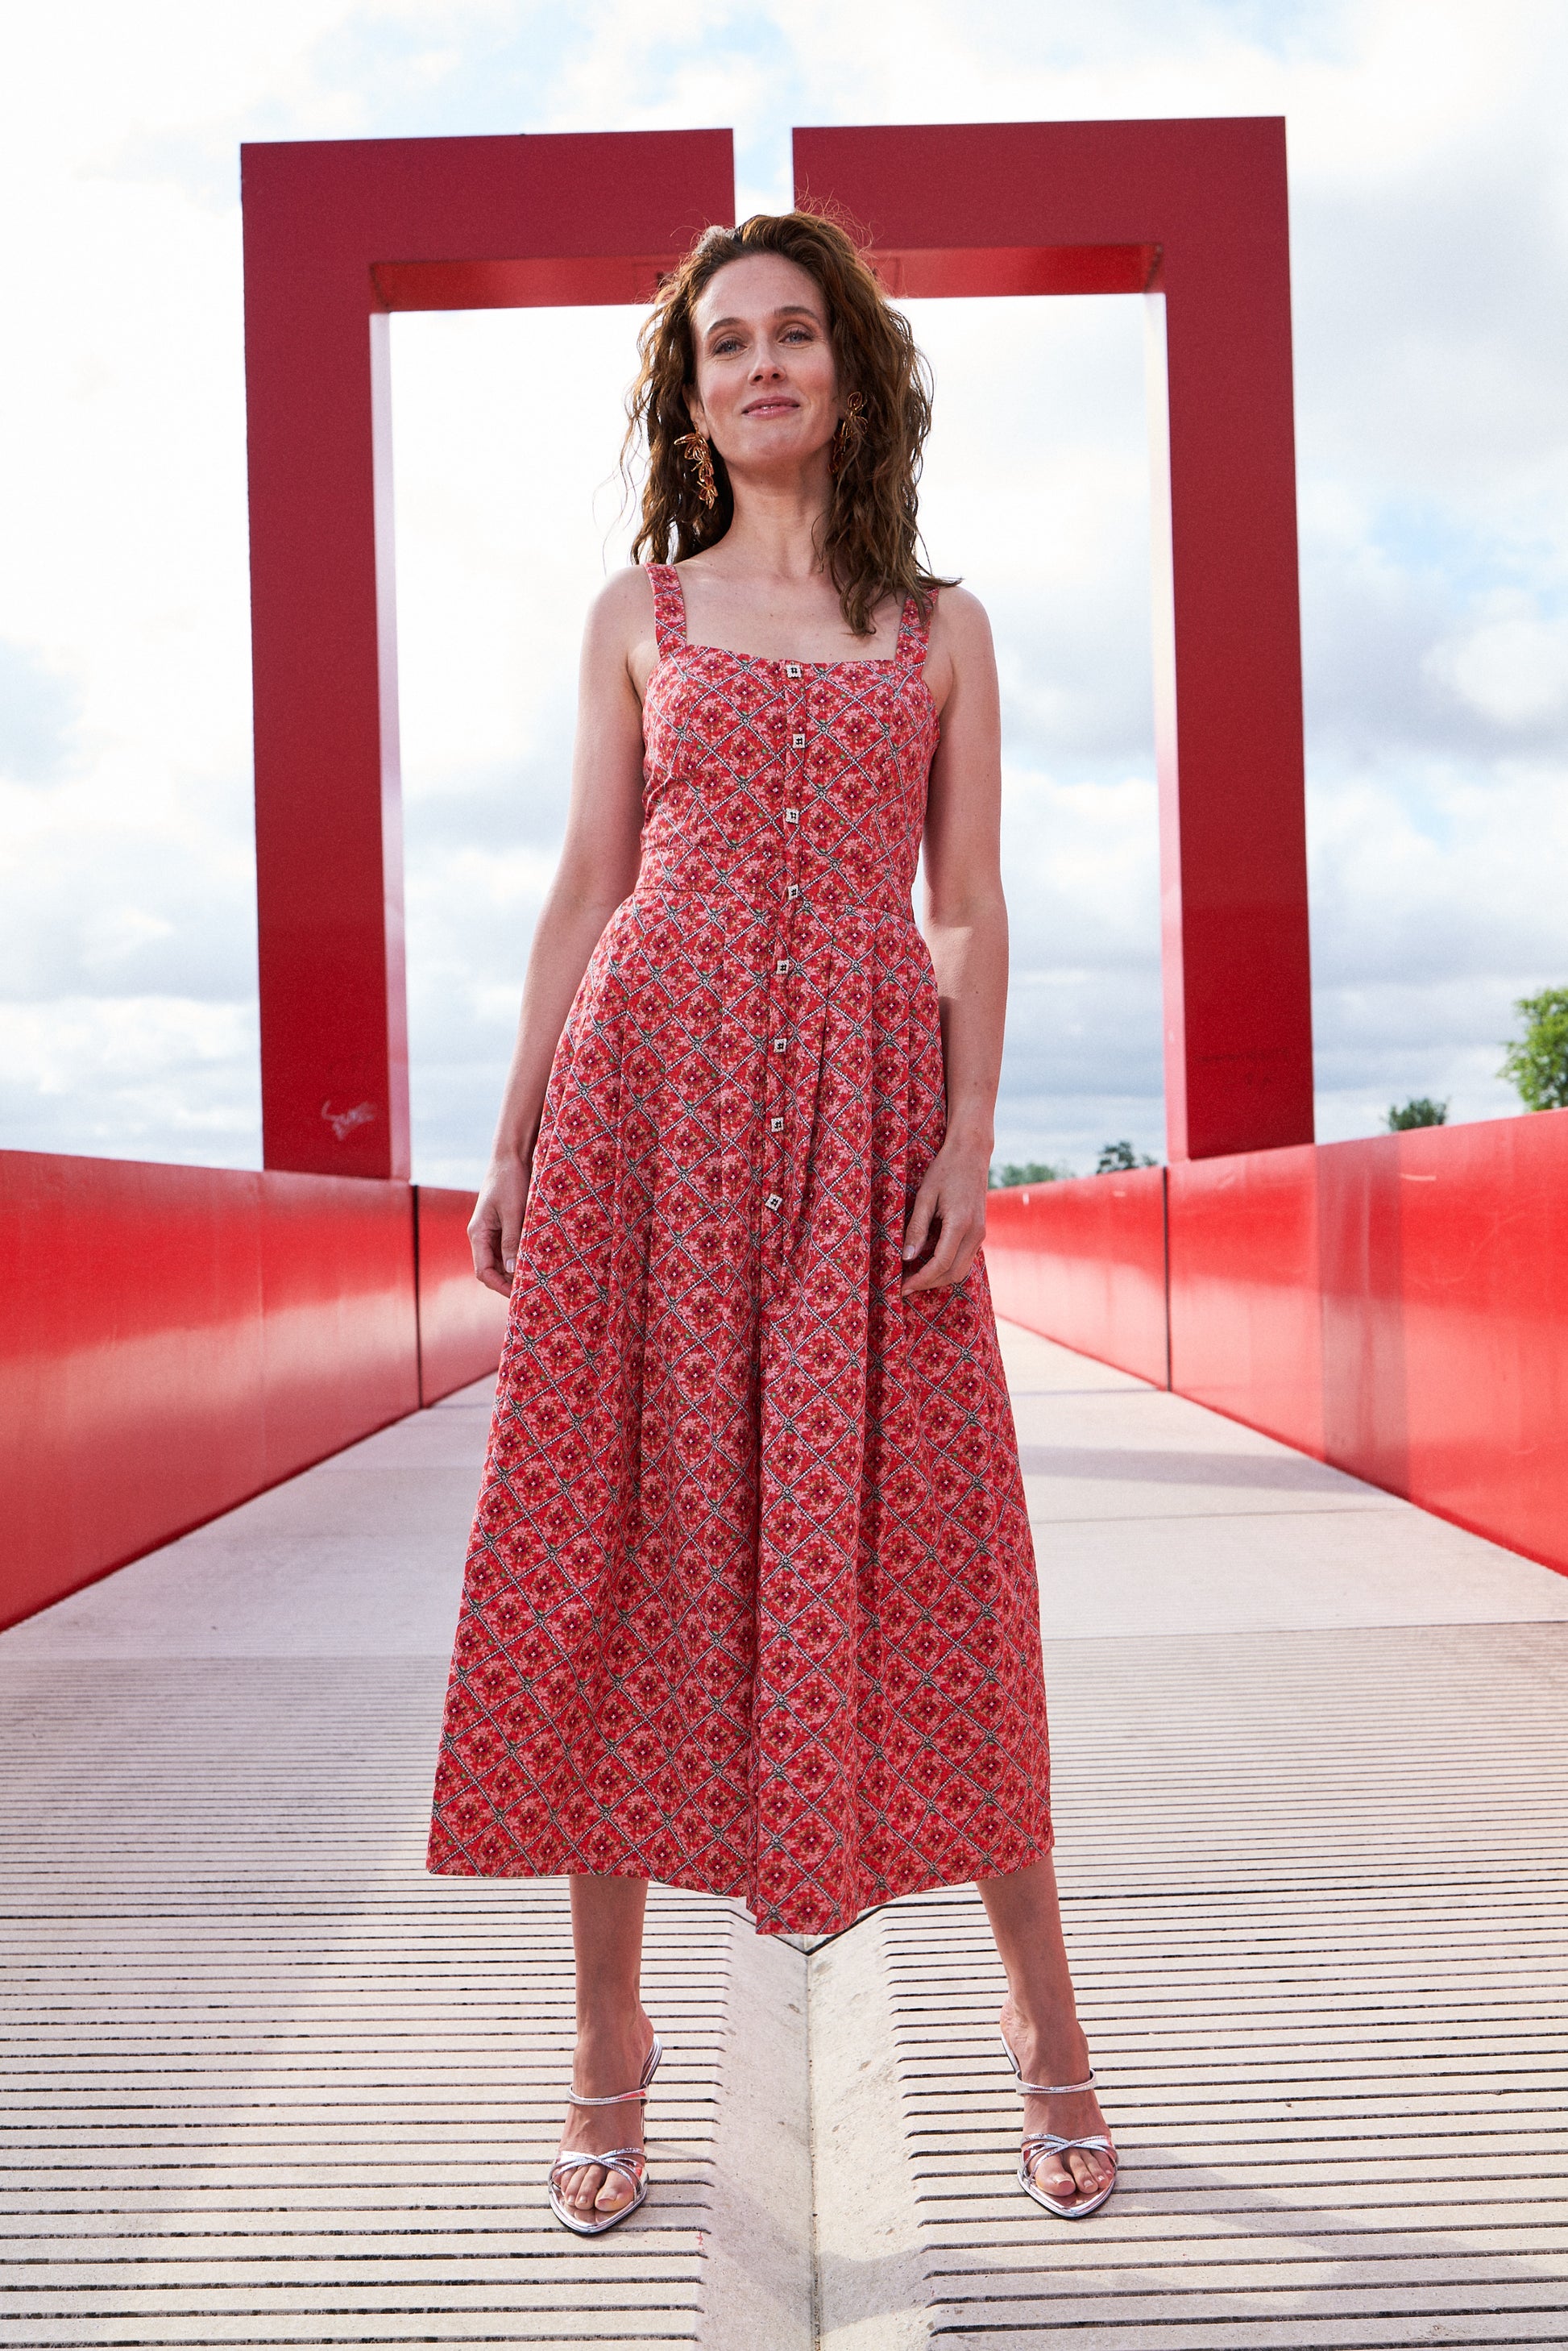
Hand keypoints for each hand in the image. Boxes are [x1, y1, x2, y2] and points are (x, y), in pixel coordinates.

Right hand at [469, 1155, 530, 1295]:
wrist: (510, 1156)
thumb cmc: (509, 1180)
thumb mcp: (513, 1211)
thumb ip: (512, 1240)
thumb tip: (513, 1270)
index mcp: (478, 1233)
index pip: (483, 1271)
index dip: (500, 1286)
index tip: (520, 1294)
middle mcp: (481, 1235)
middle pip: (491, 1270)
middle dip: (509, 1281)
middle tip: (533, 1288)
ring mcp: (491, 1231)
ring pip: (501, 1261)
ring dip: (515, 1270)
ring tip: (537, 1276)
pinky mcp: (502, 1225)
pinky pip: (508, 1248)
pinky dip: (519, 1256)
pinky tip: (535, 1259)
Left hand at [901, 1140, 988, 1295]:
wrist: (971, 1154)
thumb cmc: (945, 1170)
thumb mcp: (925, 1196)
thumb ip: (917, 1228)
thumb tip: (906, 1257)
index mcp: (961, 1224)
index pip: (941, 1264)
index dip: (921, 1279)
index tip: (902, 1286)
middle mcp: (976, 1233)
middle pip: (953, 1273)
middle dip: (928, 1284)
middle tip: (904, 1287)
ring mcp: (980, 1234)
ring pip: (961, 1270)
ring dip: (938, 1278)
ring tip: (913, 1278)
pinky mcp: (979, 1232)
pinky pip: (964, 1259)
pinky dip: (947, 1267)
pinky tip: (927, 1263)